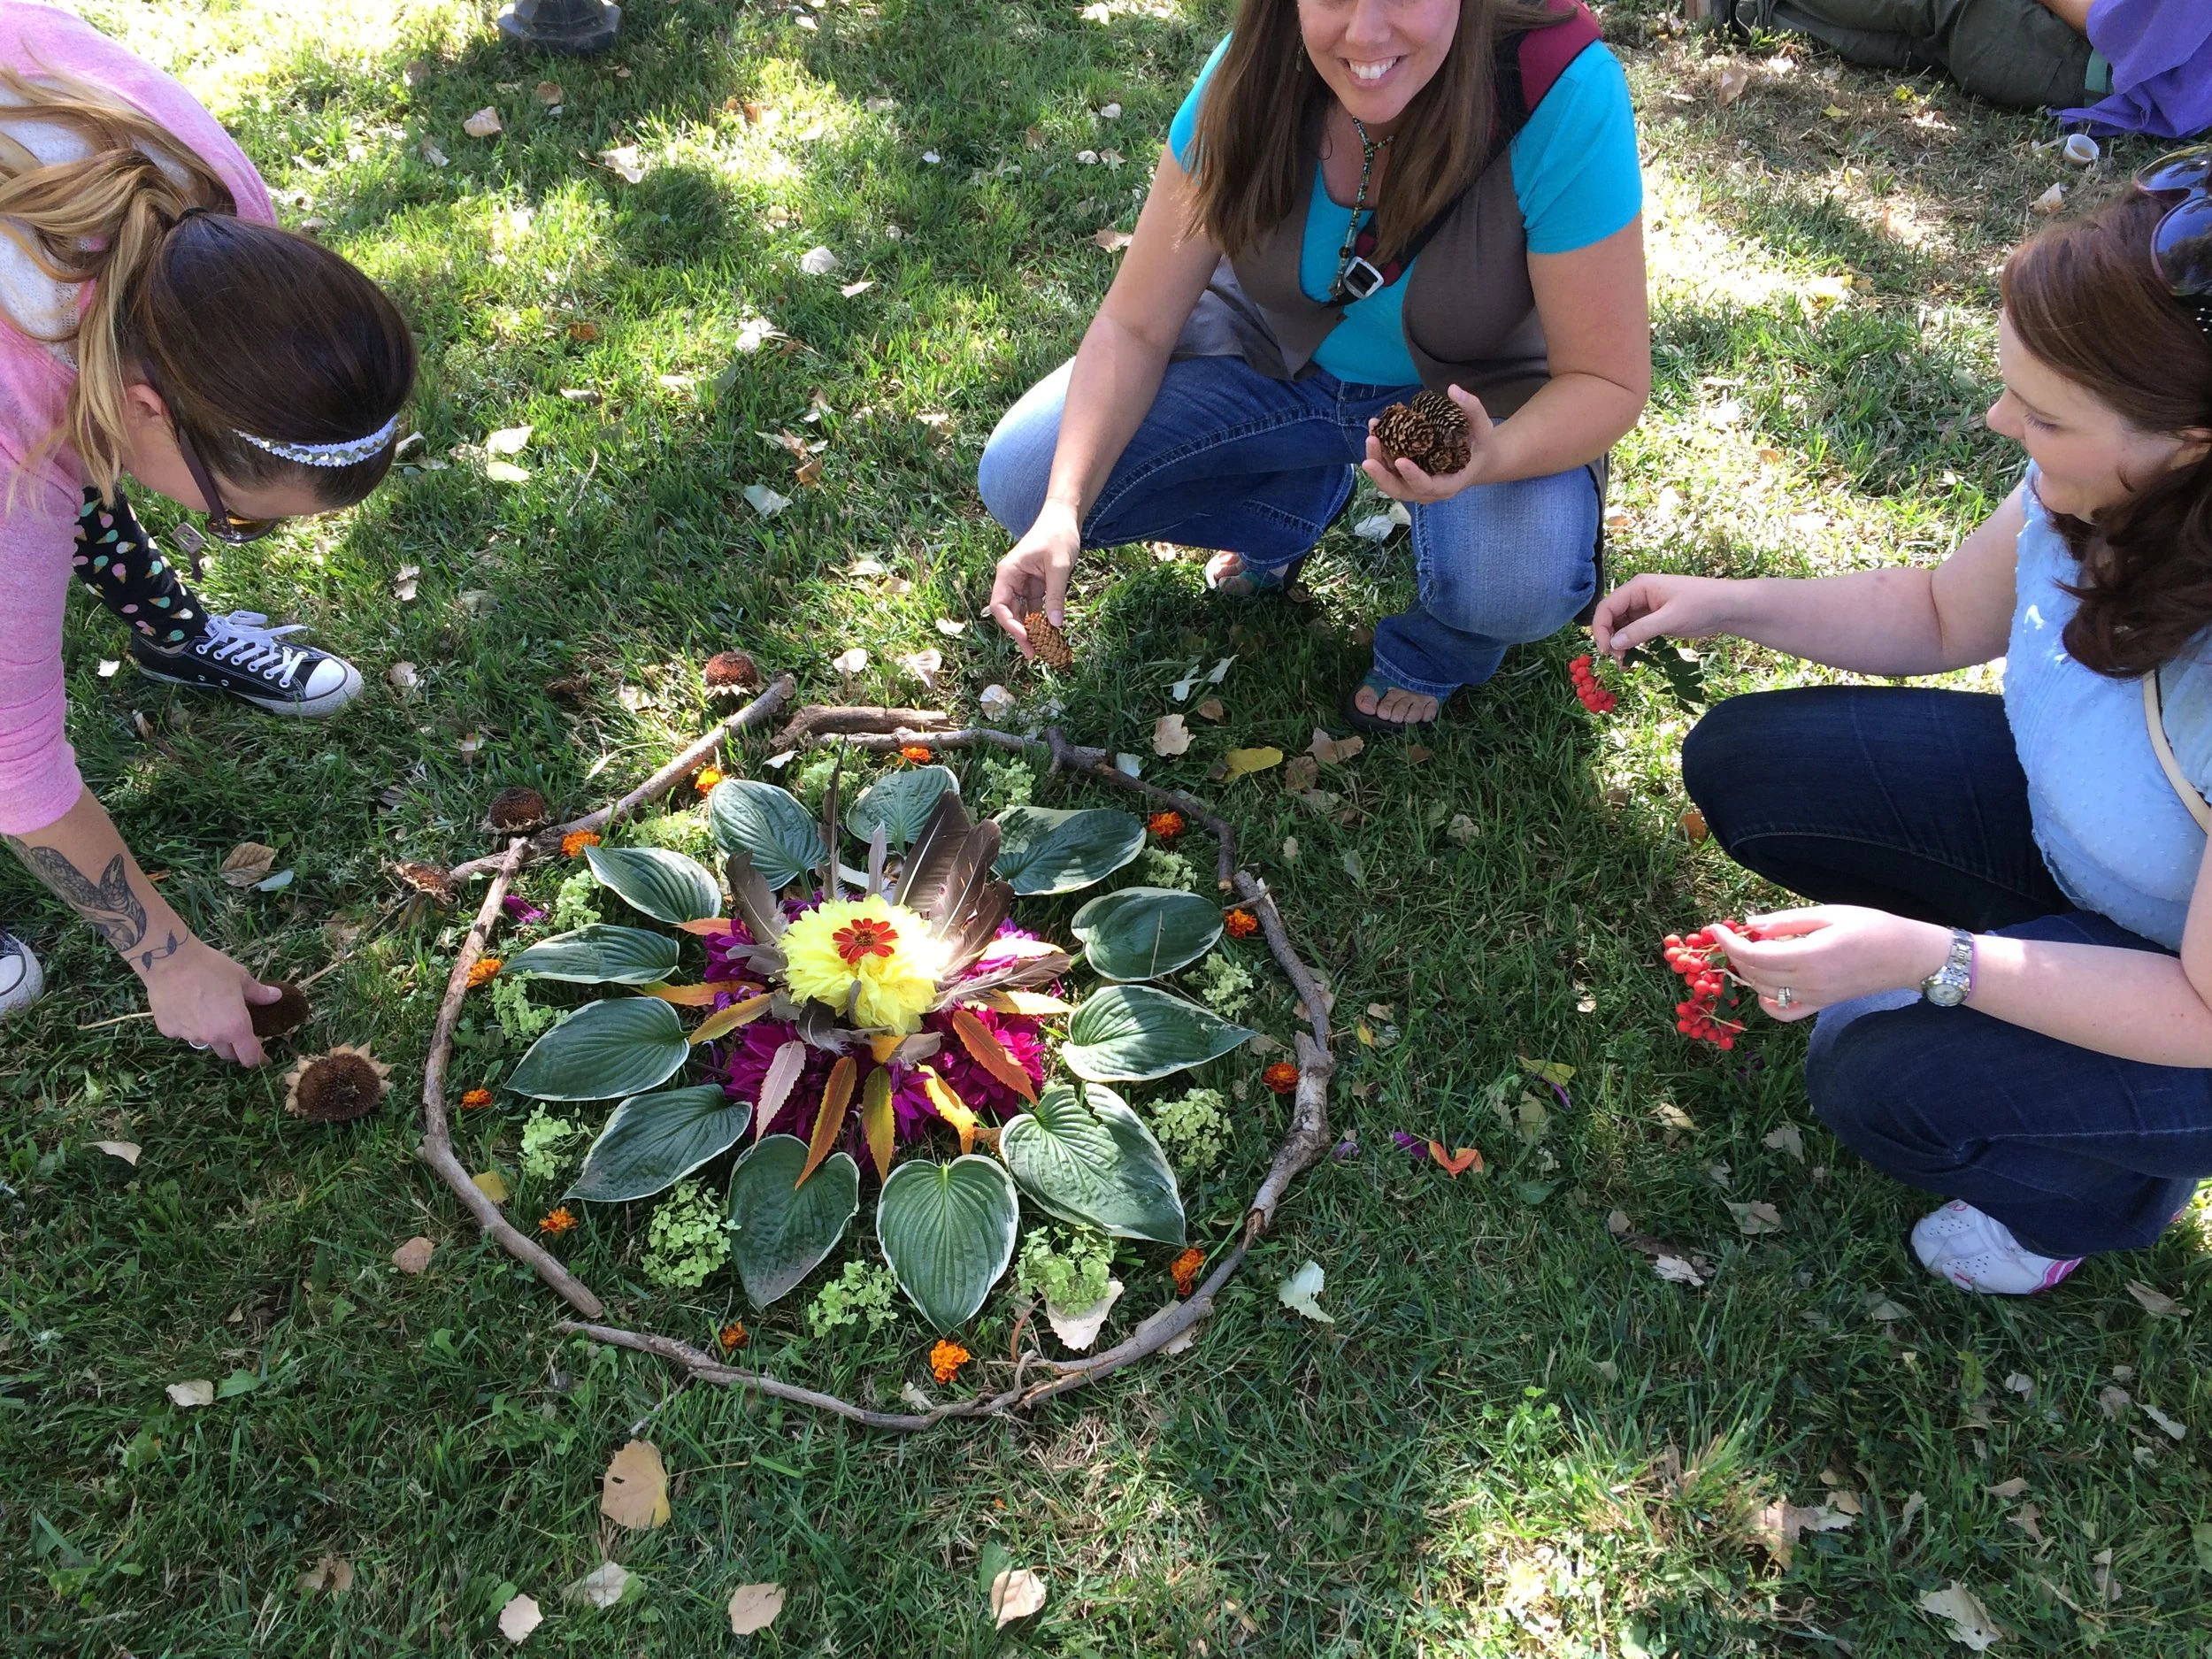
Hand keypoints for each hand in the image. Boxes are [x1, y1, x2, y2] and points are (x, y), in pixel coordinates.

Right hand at [142, 937, 282, 1064]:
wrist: (170, 961)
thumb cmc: (211, 968)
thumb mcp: (241, 978)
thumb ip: (258, 993)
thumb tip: (275, 997)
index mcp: (235, 1027)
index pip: (250, 1056)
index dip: (259, 1060)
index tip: (263, 1060)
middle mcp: (212, 1037)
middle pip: (227, 1053)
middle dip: (235, 1049)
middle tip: (238, 1035)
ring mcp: (187, 1035)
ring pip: (203, 1042)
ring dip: (210, 1034)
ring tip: (209, 1013)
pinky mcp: (167, 1030)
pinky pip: (182, 1032)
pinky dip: (188, 1025)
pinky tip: (185, 1007)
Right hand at [987, 502, 1080, 657]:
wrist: (1064, 518)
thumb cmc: (1058, 536)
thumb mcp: (1059, 566)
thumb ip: (1056, 595)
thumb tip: (1055, 625)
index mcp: (1008, 573)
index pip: (1000, 605)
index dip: (1011, 624)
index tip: (1027, 637)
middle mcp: (1011, 580)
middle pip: (1009, 613)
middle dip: (1021, 634)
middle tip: (1034, 654)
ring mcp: (1023, 584)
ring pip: (1022, 614)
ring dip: (1031, 632)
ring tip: (1043, 650)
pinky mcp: (1035, 587)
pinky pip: (1035, 609)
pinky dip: (1042, 622)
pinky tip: (1050, 635)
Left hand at [1362, 384, 1496, 503]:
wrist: (1478, 460)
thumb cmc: (1480, 446)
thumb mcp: (1483, 428)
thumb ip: (1471, 409)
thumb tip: (1453, 389)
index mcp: (1448, 485)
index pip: (1427, 486)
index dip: (1412, 476)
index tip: (1400, 460)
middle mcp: (1428, 491)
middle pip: (1399, 490)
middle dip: (1382, 474)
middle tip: (1371, 452)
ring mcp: (1414, 485)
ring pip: (1389, 481)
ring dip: (1376, 461)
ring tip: (1371, 435)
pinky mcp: (1405, 476)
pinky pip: (1388, 469)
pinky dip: (1379, 453)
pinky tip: (1374, 430)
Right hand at [1589, 573, 1742, 662]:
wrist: (1727, 607)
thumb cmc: (1701, 605)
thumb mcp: (1669, 618)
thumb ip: (1640, 630)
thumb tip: (1613, 644)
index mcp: (1638, 587)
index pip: (1607, 607)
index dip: (1600, 628)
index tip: (1605, 650)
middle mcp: (1637, 595)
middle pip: (1611, 617)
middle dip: (1609, 638)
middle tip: (1618, 660)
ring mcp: (1645, 608)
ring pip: (1620, 627)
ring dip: (1619, 644)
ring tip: (1625, 663)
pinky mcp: (1653, 619)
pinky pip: (1633, 632)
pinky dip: (1630, 645)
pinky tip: (1632, 658)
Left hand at [1708, 906, 1953, 1021]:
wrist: (1908, 955)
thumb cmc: (1872, 927)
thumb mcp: (1828, 914)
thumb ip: (1786, 921)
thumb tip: (1749, 924)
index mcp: (1809, 956)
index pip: (1752, 955)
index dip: (1727, 942)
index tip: (1715, 927)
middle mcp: (1808, 983)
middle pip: (1753, 974)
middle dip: (1733, 954)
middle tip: (1730, 933)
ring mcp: (1814, 998)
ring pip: (1763, 992)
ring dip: (1747, 972)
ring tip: (1748, 949)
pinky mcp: (1820, 1006)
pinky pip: (1784, 1013)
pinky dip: (1766, 1002)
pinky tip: (1765, 984)